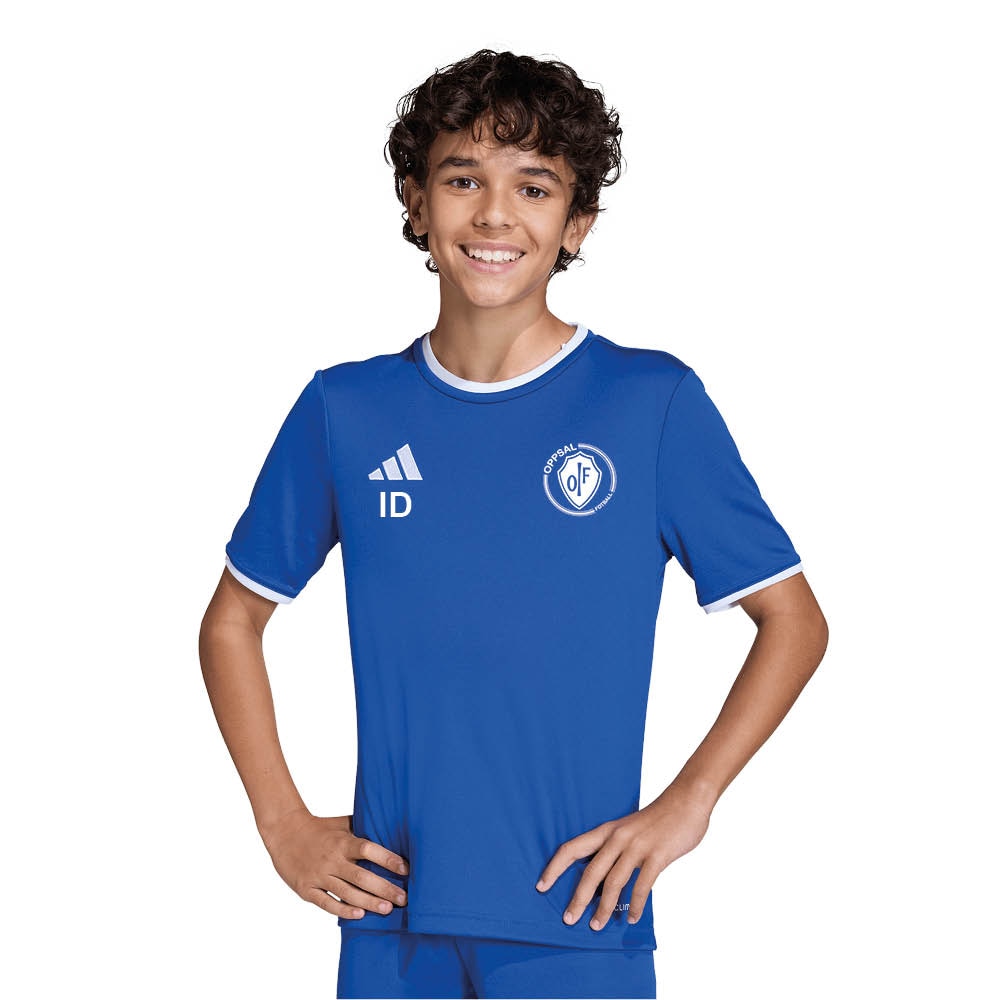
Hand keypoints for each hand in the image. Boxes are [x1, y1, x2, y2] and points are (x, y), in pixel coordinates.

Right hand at [261, 810, 408, 919]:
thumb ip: (363, 828)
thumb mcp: (342, 823)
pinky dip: (343, 910)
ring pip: (347, 893)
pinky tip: (359, 915)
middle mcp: (332, 859)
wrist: (284, 832)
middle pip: (362, 876)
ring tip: (388, 909)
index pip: (369, 849)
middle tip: (404, 898)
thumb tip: (391, 830)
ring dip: (369, 902)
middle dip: (385, 889)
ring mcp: (319, 875)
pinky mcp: (306, 889)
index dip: (388, 859)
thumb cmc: (319, 827)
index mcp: (343, 841)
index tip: (406, 869)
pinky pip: (326, 903)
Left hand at [535, 783, 713, 931]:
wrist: (686, 801)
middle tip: (568, 920)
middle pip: (591, 872)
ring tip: (597, 925)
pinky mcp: (657, 855)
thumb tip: (600, 878)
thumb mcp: (628, 829)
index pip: (572, 848)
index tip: (541, 886)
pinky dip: (635, 905)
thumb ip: (614, 849)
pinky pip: (643, 886)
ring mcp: (637, 846)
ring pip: (614, 882)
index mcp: (607, 830)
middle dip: (578, 898)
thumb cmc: (656, 818)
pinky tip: (632, 918)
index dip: (554, 868)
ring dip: (604, 907)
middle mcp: (618, 838)